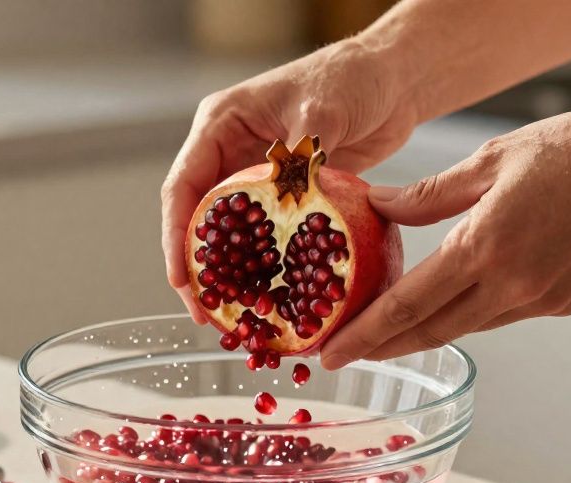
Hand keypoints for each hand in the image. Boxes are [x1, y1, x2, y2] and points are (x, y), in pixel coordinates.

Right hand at [161, 39, 422, 322]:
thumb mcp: (322, 110)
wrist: (393, 79)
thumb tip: (286, 199)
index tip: (183, 279)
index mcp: (220, 125)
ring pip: (231, 234)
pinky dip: (267, 268)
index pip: (184, 186)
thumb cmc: (353, 77)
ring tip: (234, 317)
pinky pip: (267, 238)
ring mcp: (256, 176)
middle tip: (207, 313)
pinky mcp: (286, 195)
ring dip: (231, 275)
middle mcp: (230, 151)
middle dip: (199, 269)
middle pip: (198, 218)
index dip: (177, 237)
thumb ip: (300, 155)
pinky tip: (273, 298)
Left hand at [320, 105, 570, 368]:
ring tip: (383, 329)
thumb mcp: (494, 159)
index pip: (408, 305)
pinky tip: (447, 301)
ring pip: (464, 326)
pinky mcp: (562, 303)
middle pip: (430, 331)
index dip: (364, 335)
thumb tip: (380, 207)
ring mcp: (539, 300)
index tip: (329, 354)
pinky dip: (466, 313)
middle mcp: (512, 285)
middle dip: (381, 346)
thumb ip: (431, 194)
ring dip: (422, 331)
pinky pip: (499, 315)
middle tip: (340, 354)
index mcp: (487, 247)